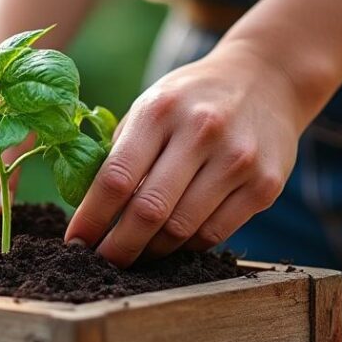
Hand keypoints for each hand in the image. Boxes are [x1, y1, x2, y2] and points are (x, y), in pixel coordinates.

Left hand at [65, 42, 304, 265]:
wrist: (266, 79)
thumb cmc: (190, 100)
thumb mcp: (149, 107)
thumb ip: (120, 152)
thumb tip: (86, 208)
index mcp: (159, 110)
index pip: (116, 177)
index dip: (91, 218)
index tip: (74, 242)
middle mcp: (201, 132)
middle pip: (148, 210)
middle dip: (117, 246)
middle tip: (100, 262)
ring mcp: (238, 159)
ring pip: (181, 229)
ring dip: (150, 251)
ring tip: (133, 254)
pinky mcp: (265, 185)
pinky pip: (214, 234)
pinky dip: (185, 247)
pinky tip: (170, 243)